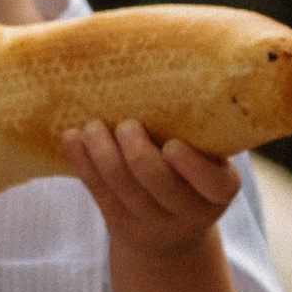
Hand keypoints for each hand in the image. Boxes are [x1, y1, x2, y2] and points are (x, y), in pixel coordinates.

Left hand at [63, 120, 242, 259]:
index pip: (214, 184)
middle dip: (137, 153)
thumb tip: (172, 60)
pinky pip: (99, 193)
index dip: (192, 167)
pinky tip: (71, 139)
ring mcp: (154, 224)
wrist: (170, 231)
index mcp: (220, 191)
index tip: (172, 145)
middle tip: (126, 125)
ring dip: (102, 153)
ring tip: (92, 126)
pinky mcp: (121, 224)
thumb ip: (197, 129)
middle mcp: (191, 213)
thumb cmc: (191, 174)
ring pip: (123, 187)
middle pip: (159, 183)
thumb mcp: (208, 159)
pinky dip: (83, 164)